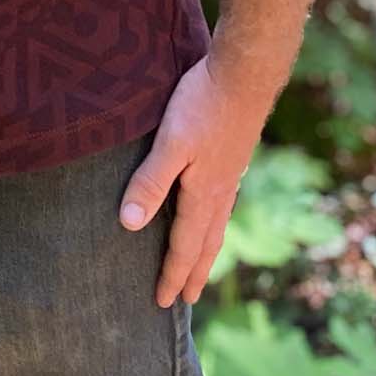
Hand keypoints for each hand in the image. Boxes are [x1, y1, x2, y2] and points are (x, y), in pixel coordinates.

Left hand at [117, 53, 265, 308]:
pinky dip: (215, 222)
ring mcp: (231, 175)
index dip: (172, 274)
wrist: (246, 73)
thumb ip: (150, 181)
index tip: (162, 302)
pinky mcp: (235, 157)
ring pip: (217, 224)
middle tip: (187, 299)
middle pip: (206, 243)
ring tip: (202, 265)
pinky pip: (223, 204)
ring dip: (207, 250)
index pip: (184, 245)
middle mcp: (221, 192)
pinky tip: (213, 212)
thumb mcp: (170, 143)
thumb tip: (129, 225)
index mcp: (204, 194)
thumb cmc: (203, 104)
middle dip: (194, 272)